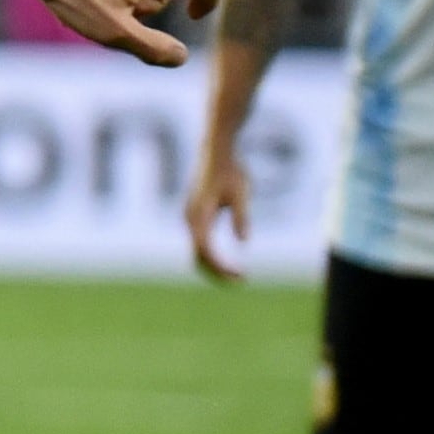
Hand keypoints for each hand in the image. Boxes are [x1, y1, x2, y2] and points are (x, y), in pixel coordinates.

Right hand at [185, 149, 253, 283]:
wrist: (215, 151)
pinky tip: (225, 262)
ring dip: (213, 267)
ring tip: (236, 275)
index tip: (239, 276)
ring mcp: (190, 218)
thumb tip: (244, 242)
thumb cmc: (230, 169)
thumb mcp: (241, 192)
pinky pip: (198, 244)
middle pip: (197, 257)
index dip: (220, 267)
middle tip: (240, 281)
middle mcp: (189, 219)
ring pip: (196, 252)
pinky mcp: (194, 217)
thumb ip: (241, 217)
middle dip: (217, 273)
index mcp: (198, 215)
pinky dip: (210, 257)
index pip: (205, 250)